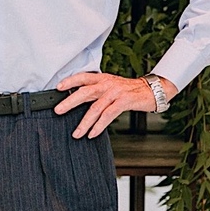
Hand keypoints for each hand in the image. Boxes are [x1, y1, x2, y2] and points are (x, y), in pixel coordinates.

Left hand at [54, 71, 175, 138]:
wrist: (152, 90)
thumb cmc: (129, 90)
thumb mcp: (111, 85)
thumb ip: (97, 90)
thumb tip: (77, 98)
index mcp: (102, 78)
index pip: (82, 77)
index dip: (69, 81)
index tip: (57, 88)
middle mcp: (107, 84)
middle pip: (84, 92)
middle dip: (69, 102)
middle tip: (58, 110)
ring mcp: (115, 93)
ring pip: (95, 108)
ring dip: (84, 122)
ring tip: (77, 133)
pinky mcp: (124, 101)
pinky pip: (108, 115)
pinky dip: (99, 126)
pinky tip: (92, 133)